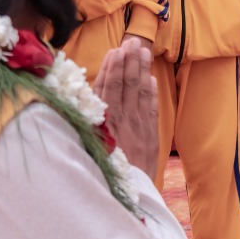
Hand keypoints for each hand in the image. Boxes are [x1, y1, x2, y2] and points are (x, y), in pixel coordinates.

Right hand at [94, 37, 159, 184]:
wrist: (125, 196)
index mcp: (103, 122)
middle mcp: (122, 121)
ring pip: (140, 93)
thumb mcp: (88, 145)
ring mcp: (138, 127)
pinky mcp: (150, 136)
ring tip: (143, 51)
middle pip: (126, 85)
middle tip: (132, 42)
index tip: (115, 51)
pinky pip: (152, 109)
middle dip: (129, 62)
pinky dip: (151, 93)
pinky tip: (150, 79)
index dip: (113, 68)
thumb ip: (89, 121)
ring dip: (141, 70)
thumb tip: (88, 97)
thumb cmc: (102, 171)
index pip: (108, 88)